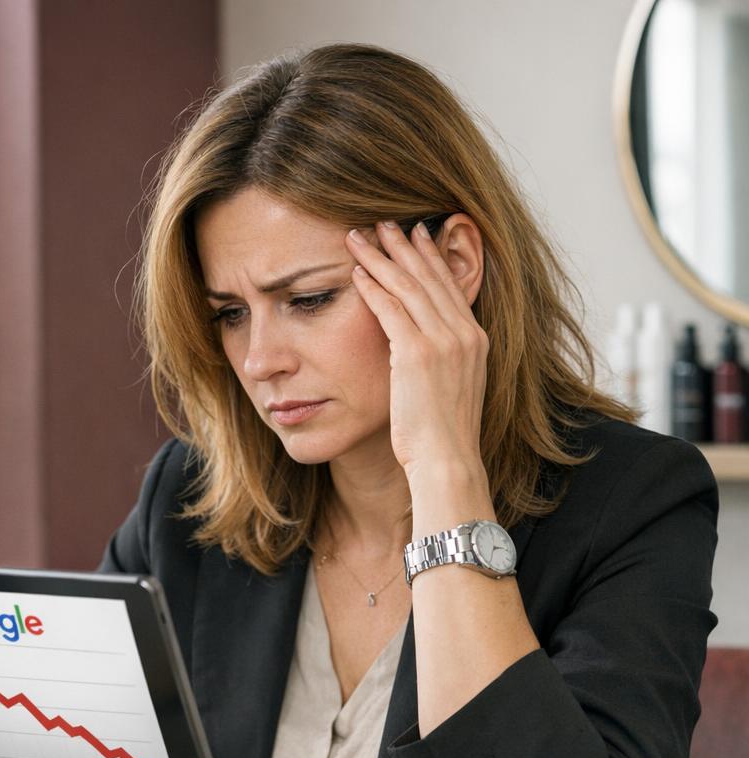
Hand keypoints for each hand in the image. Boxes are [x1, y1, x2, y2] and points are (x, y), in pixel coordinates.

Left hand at [346, 219, 488, 477]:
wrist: (447, 460)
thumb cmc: (444, 435)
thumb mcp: (453, 389)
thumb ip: (445, 362)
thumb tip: (427, 354)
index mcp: (475, 340)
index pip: (450, 287)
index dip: (431, 258)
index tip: (417, 235)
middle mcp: (464, 334)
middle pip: (430, 278)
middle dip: (405, 247)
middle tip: (384, 222)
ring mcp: (443, 342)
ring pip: (408, 287)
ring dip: (382, 258)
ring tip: (361, 238)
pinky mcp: (416, 354)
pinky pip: (391, 310)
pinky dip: (374, 287)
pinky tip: (358, 272)